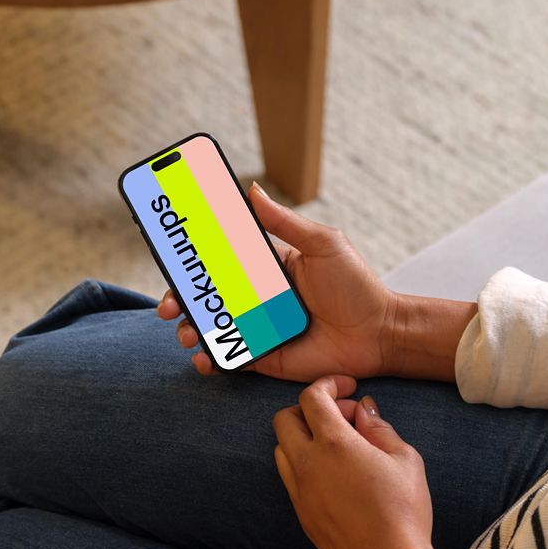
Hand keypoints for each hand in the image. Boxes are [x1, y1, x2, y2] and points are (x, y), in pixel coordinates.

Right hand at [157, 185, 394, 379]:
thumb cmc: (356, 286)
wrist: (379, 334)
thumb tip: (251, 189)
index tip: (171, 257)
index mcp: (267, 268)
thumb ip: (285, 222)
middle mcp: (258, 298)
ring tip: (187, 332)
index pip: (221, 261)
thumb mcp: (322, 244)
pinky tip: (204, 358)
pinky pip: (231, 357)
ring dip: (191, 329)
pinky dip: (211, 359)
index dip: (194, 261)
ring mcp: (259, 328)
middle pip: (208, 296)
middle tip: (168, 305)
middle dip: (181, 300)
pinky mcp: (265, 357)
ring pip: (212, 327)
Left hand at [272, 375, 454, 548]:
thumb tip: (363, 410)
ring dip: (302, 437)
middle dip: (309, 409)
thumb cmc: (403, 510)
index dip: (328, 384)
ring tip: (337, 446)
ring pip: (282, 448)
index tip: (346, 387)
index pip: (311, 397)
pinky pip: (290, 476)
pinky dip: (304, 463)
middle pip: (284, 419)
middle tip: (342, 418)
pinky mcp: (300, 512)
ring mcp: (298, 490)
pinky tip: (333, 474)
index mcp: (333, 443)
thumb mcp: (404, 459)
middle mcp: (307, 463)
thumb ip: (379, 428)